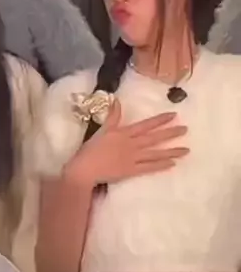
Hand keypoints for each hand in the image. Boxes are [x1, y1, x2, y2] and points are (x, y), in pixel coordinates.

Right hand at [64, 99, 187, 186]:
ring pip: (155, 154)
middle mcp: (132, 145)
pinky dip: (161, 166)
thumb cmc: (92, 149)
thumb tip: (117, 100)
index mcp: (124, 133)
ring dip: (171, 151)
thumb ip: (112, 116)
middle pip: (154, 138)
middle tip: (186, 129)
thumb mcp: (102, 129)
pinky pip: (149, 168)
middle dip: (170, 133)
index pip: (146, 125)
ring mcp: (133, 159)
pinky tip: (172, 164)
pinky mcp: (132, 171)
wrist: (85, 168)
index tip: (173, 115)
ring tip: (186, 150)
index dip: (160, 120)